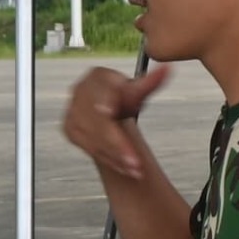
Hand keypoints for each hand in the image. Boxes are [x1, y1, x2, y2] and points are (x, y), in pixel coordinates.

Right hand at [63, 63, 173, 182]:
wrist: (108, 109)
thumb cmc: (122, 96)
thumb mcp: (138, 89)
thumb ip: (151, 81)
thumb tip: (168, 68)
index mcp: (97, 77)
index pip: (102, 95)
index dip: (105, 104)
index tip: (110, 113)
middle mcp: (80, 92)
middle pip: (97, 123)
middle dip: (117, 145)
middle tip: (135, 164)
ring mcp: (72, 112)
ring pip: (94, 139)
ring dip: (116, 157)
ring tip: (135, 169)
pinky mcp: (70, 129)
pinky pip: (90, 148)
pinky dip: (109, 160)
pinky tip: (124, 167)